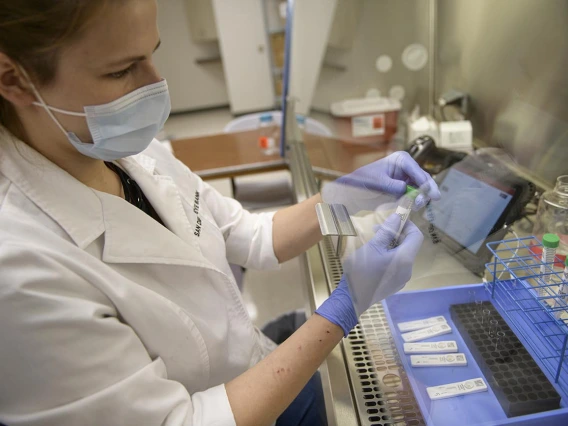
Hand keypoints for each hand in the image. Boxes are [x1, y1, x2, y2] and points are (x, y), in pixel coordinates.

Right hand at [315, 213, 423, 334]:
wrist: (351, 299)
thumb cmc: (360, 271)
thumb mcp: (372, 247)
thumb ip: (387, 231)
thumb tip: (398, 216)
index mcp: (404, 259)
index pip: (416, 236)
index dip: (407, 225)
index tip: (393, 219)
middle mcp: (408, 270)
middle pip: (409, 245)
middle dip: (396, 234)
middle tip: (378, 229)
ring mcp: (402, 279)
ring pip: (402, 255)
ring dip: (391, 245)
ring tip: (374, 242)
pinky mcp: (394, 285)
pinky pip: (397, 265)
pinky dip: (389, 256)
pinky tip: (374, 258)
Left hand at [322, 151, 440, 213]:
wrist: (354, 189)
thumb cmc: (363, 181)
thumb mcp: (376, 182)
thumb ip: (391, 185)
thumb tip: (405, 188)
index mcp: (401, 159)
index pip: (416, 170)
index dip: (425, 181)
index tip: (431, 192)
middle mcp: (407, 168)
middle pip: (423, 178)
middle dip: (427, 189)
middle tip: (432, 199)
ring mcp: (407, 179)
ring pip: (421, 188)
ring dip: (422, 197)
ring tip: (419, 205)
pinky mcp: (405, 189)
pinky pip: (414, 196)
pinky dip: (415, 201)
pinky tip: (414, 207)